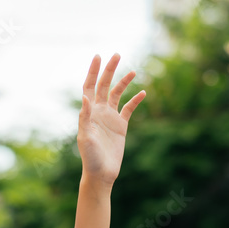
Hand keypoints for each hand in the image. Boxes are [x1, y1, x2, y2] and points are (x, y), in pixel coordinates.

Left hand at [77, 53, 145, 186]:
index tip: (99, 56)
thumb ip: (85, 117)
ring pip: (117, 94)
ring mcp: (110, 118)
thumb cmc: (90, 157)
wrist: (101, 173)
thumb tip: (85, 96)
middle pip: (104, 86)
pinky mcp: (121, 126)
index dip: (93, 72)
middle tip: (116, 54)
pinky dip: (135, 100)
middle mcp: (99, 111)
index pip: (90, 86)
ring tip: (133, 71)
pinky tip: (143, 92)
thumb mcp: (85, 136)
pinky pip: (129, 109)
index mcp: (89, 112)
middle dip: (109, 70)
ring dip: (124, 82)